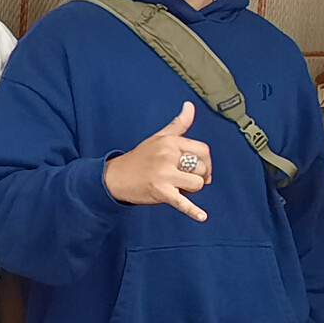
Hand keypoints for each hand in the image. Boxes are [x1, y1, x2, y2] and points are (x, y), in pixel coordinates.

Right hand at [103, 102, 210, 221]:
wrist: (115, 177)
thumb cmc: (139, 158)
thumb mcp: (159, 137)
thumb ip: (178, 124)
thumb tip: (190, 106)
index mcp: (170, 142)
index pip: (202, 150)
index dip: (207, 161)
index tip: (202, 169)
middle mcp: (168, 156)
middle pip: (201, 168)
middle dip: (197, 176)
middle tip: (185, 180)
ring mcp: (164, 174)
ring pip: (196, 184)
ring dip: (191, 189)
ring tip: (179, 188)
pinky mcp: (160, 192)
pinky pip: (182, 202)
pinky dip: (193, 211)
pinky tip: (202, 216)